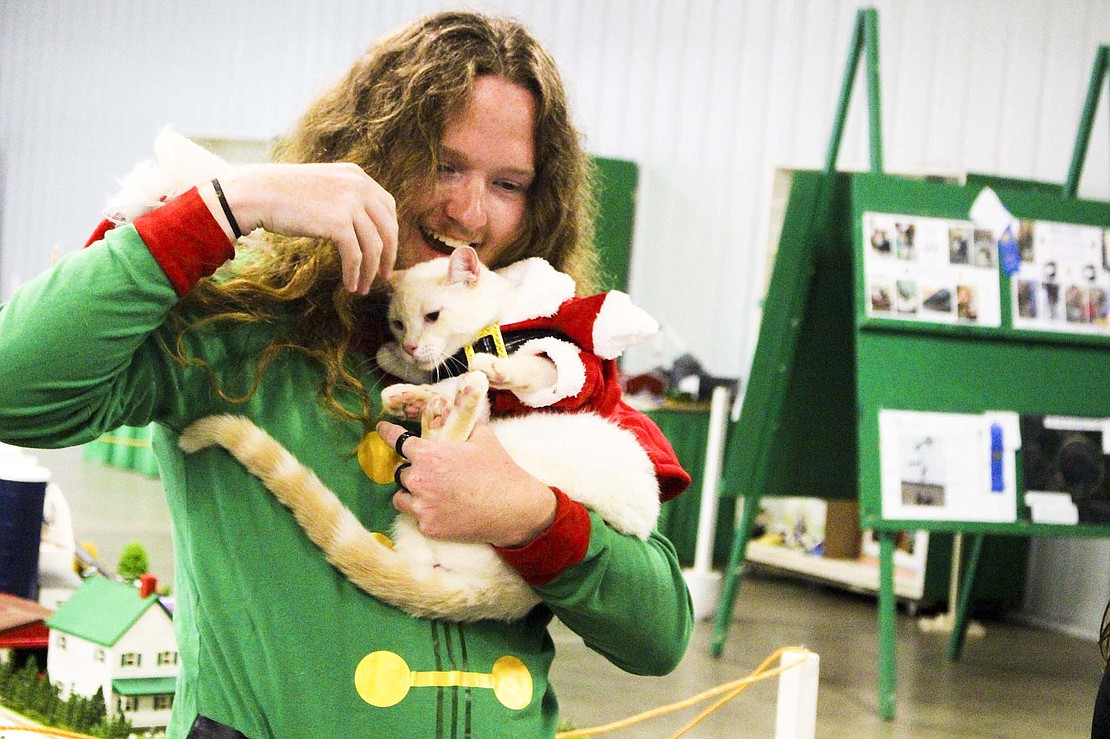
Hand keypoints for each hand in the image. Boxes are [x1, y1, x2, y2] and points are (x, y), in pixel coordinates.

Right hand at [202, 163, 398, 293]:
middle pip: (388, 229)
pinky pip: (355, 256)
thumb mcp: (324, 187)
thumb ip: (346, 199)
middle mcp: (359, 186)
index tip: (387, 253)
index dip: (391, 234)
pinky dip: (354, 274)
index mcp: (358, 176)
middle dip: (389, 256)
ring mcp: (350, 203)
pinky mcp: (338, 223)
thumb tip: (363, 228)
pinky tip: (350, 285)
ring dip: (370, 272)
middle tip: (385, 277)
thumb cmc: (284, 194)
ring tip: (364, 288)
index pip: (388, 208)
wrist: (257, 193)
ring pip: (373, 246)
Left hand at [376, 419, 556, 547]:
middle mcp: (419, 480)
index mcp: (429, 455)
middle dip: (412, 470)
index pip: (395, 439)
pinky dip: (424, 513)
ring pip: (400, 497)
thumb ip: (462, 424)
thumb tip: (455, 414)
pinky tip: (443, 510)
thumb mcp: (483, 438)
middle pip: (400, 472)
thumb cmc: (499, 471)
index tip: (381, 429)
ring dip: (410, 493)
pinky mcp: (428, 527)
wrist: (513, 509)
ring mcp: (422, 506)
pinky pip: (415, 517)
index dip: (386, 432)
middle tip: (431, 473)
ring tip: (431, 493)